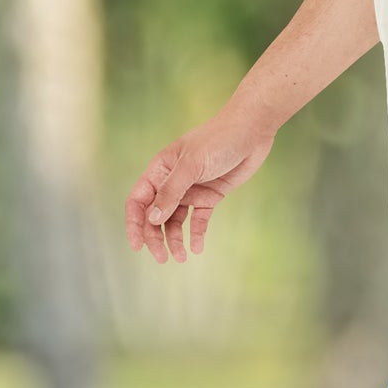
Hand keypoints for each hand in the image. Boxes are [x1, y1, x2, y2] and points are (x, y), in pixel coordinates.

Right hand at [123, 106, 275, 263]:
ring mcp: (192, 189)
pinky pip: (199, 219)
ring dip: (175, 239)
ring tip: (182, 257)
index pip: (138, 201)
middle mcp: (172, 181)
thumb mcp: (192, 164)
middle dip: (156, 237)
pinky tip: (197, 248)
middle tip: (163, 257)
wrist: (253, 129)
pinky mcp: (210, 195)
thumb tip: (152, 219)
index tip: (137, 246)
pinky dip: (196, 234)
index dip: (134, 224)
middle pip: (155, 215)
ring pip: (175, 221)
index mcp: (160, 169)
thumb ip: (172, 191)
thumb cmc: (219, 139)